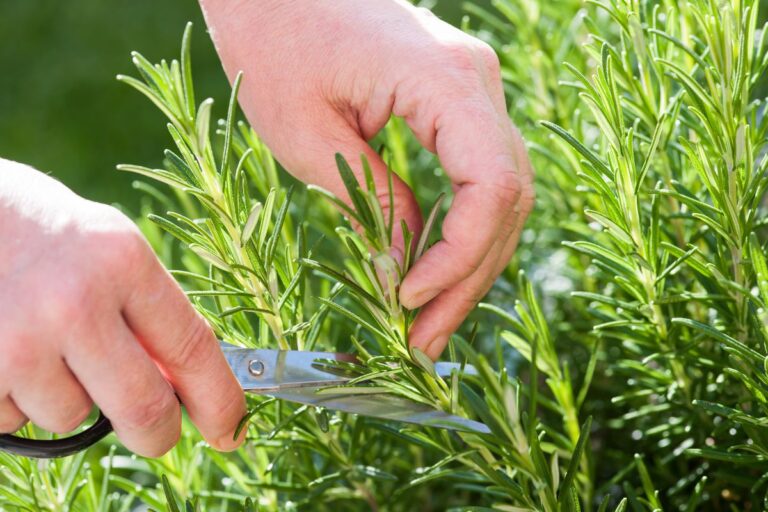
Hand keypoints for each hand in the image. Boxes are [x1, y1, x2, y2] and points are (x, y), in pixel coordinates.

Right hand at [0, 160, 245, 455]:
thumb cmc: (41, 229)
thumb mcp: (107, 248)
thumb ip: (146, 310)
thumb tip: (182, 381)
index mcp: (123, 261)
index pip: (192, 348)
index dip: (220, 400)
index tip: (232, 430)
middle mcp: (76, 303)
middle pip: (144, 408)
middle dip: (158, 434)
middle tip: (157, 434)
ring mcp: (20, 340)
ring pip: (71, 417)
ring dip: (69, 398)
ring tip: (43, 343)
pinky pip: (14, 418)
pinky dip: (17, 398)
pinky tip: (7, 350)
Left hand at [200, 0, 533, 358]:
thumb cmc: (271, 38)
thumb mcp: (306, 133)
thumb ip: (369, 199)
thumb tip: (405, 265)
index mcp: (446, 80)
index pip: (493, 187)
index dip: (459, 256)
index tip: (407, 298)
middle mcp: (477, 80)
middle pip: (507, 198)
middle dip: (467, 277)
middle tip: (423, 340)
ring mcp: (473, 87)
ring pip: (499, 193)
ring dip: (467, 261)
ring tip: (427, 321)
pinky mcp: (455, 98)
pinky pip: (477, 175)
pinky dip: (459, 228)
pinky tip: (431, 269)